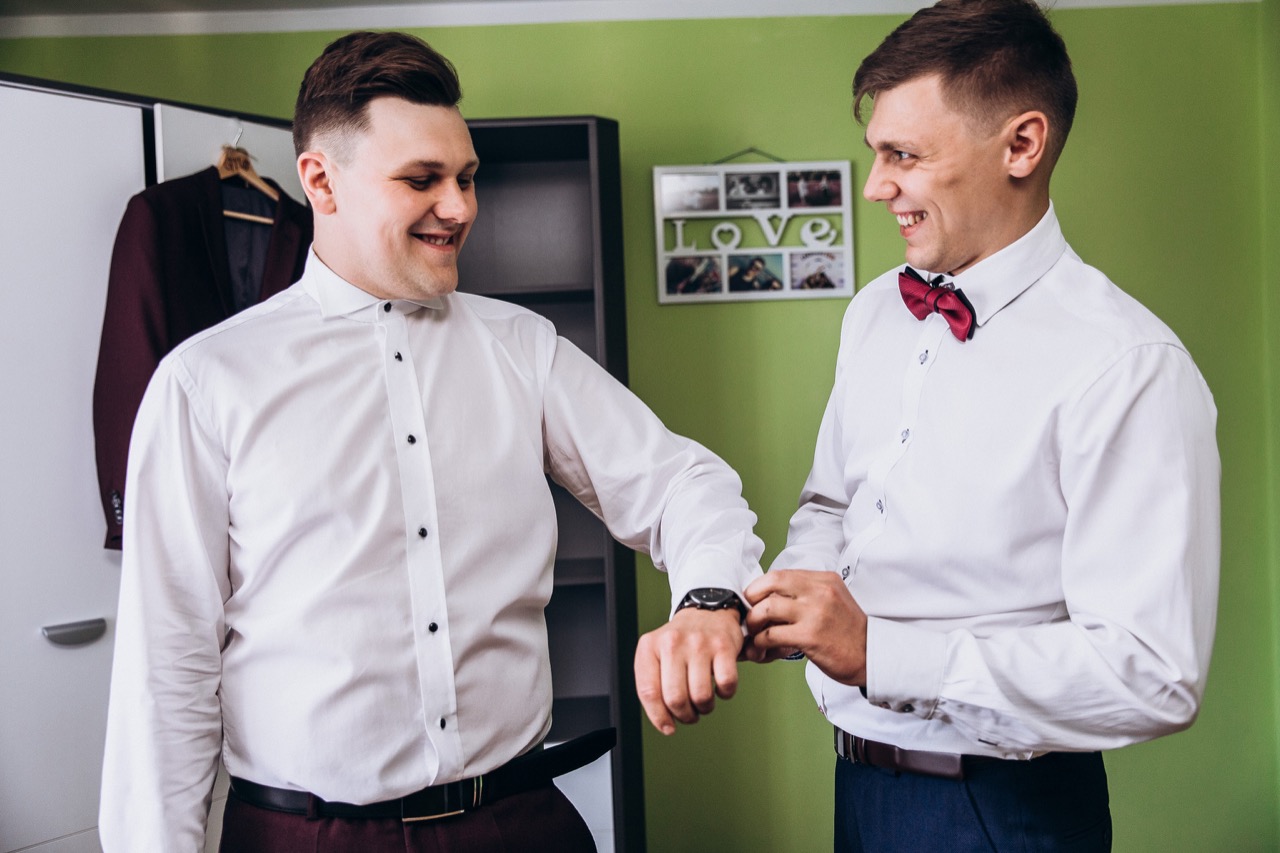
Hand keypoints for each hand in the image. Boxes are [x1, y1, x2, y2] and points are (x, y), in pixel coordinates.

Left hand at [633, 608, 743, 734]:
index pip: (648, 692)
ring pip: (701, 696)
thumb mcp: (656, 655)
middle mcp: (672, 642)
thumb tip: (665, 724)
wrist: (707, 610)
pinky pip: (726, 685)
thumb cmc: (680, 643)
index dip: (658, 717)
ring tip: (703, 701)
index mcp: (650, 647)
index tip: (667, 728)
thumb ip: (653, 685)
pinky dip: (725, 694)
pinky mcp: (723, 646)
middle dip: (684, 715)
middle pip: (675, 698)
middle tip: (689, 713)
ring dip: (704, 708)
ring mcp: (699, 643)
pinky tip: (720, 687)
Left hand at [742, 569, 867, 685]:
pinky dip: (761, 642)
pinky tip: (762, 648)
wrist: (871, 655)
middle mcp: (819, 592)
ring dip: (754, 623)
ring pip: (767, 608)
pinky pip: (772, 634)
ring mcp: (815, 613)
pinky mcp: (810, 636)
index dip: (761, 586)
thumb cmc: (848, 632)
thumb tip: (772, 596)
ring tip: (754, 634)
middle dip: (752, 597)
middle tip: (749, 613)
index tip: (755, 599)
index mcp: (824, 580)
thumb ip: (807, 593)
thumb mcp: (833, 600)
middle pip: (771, 582)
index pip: (782, 574)